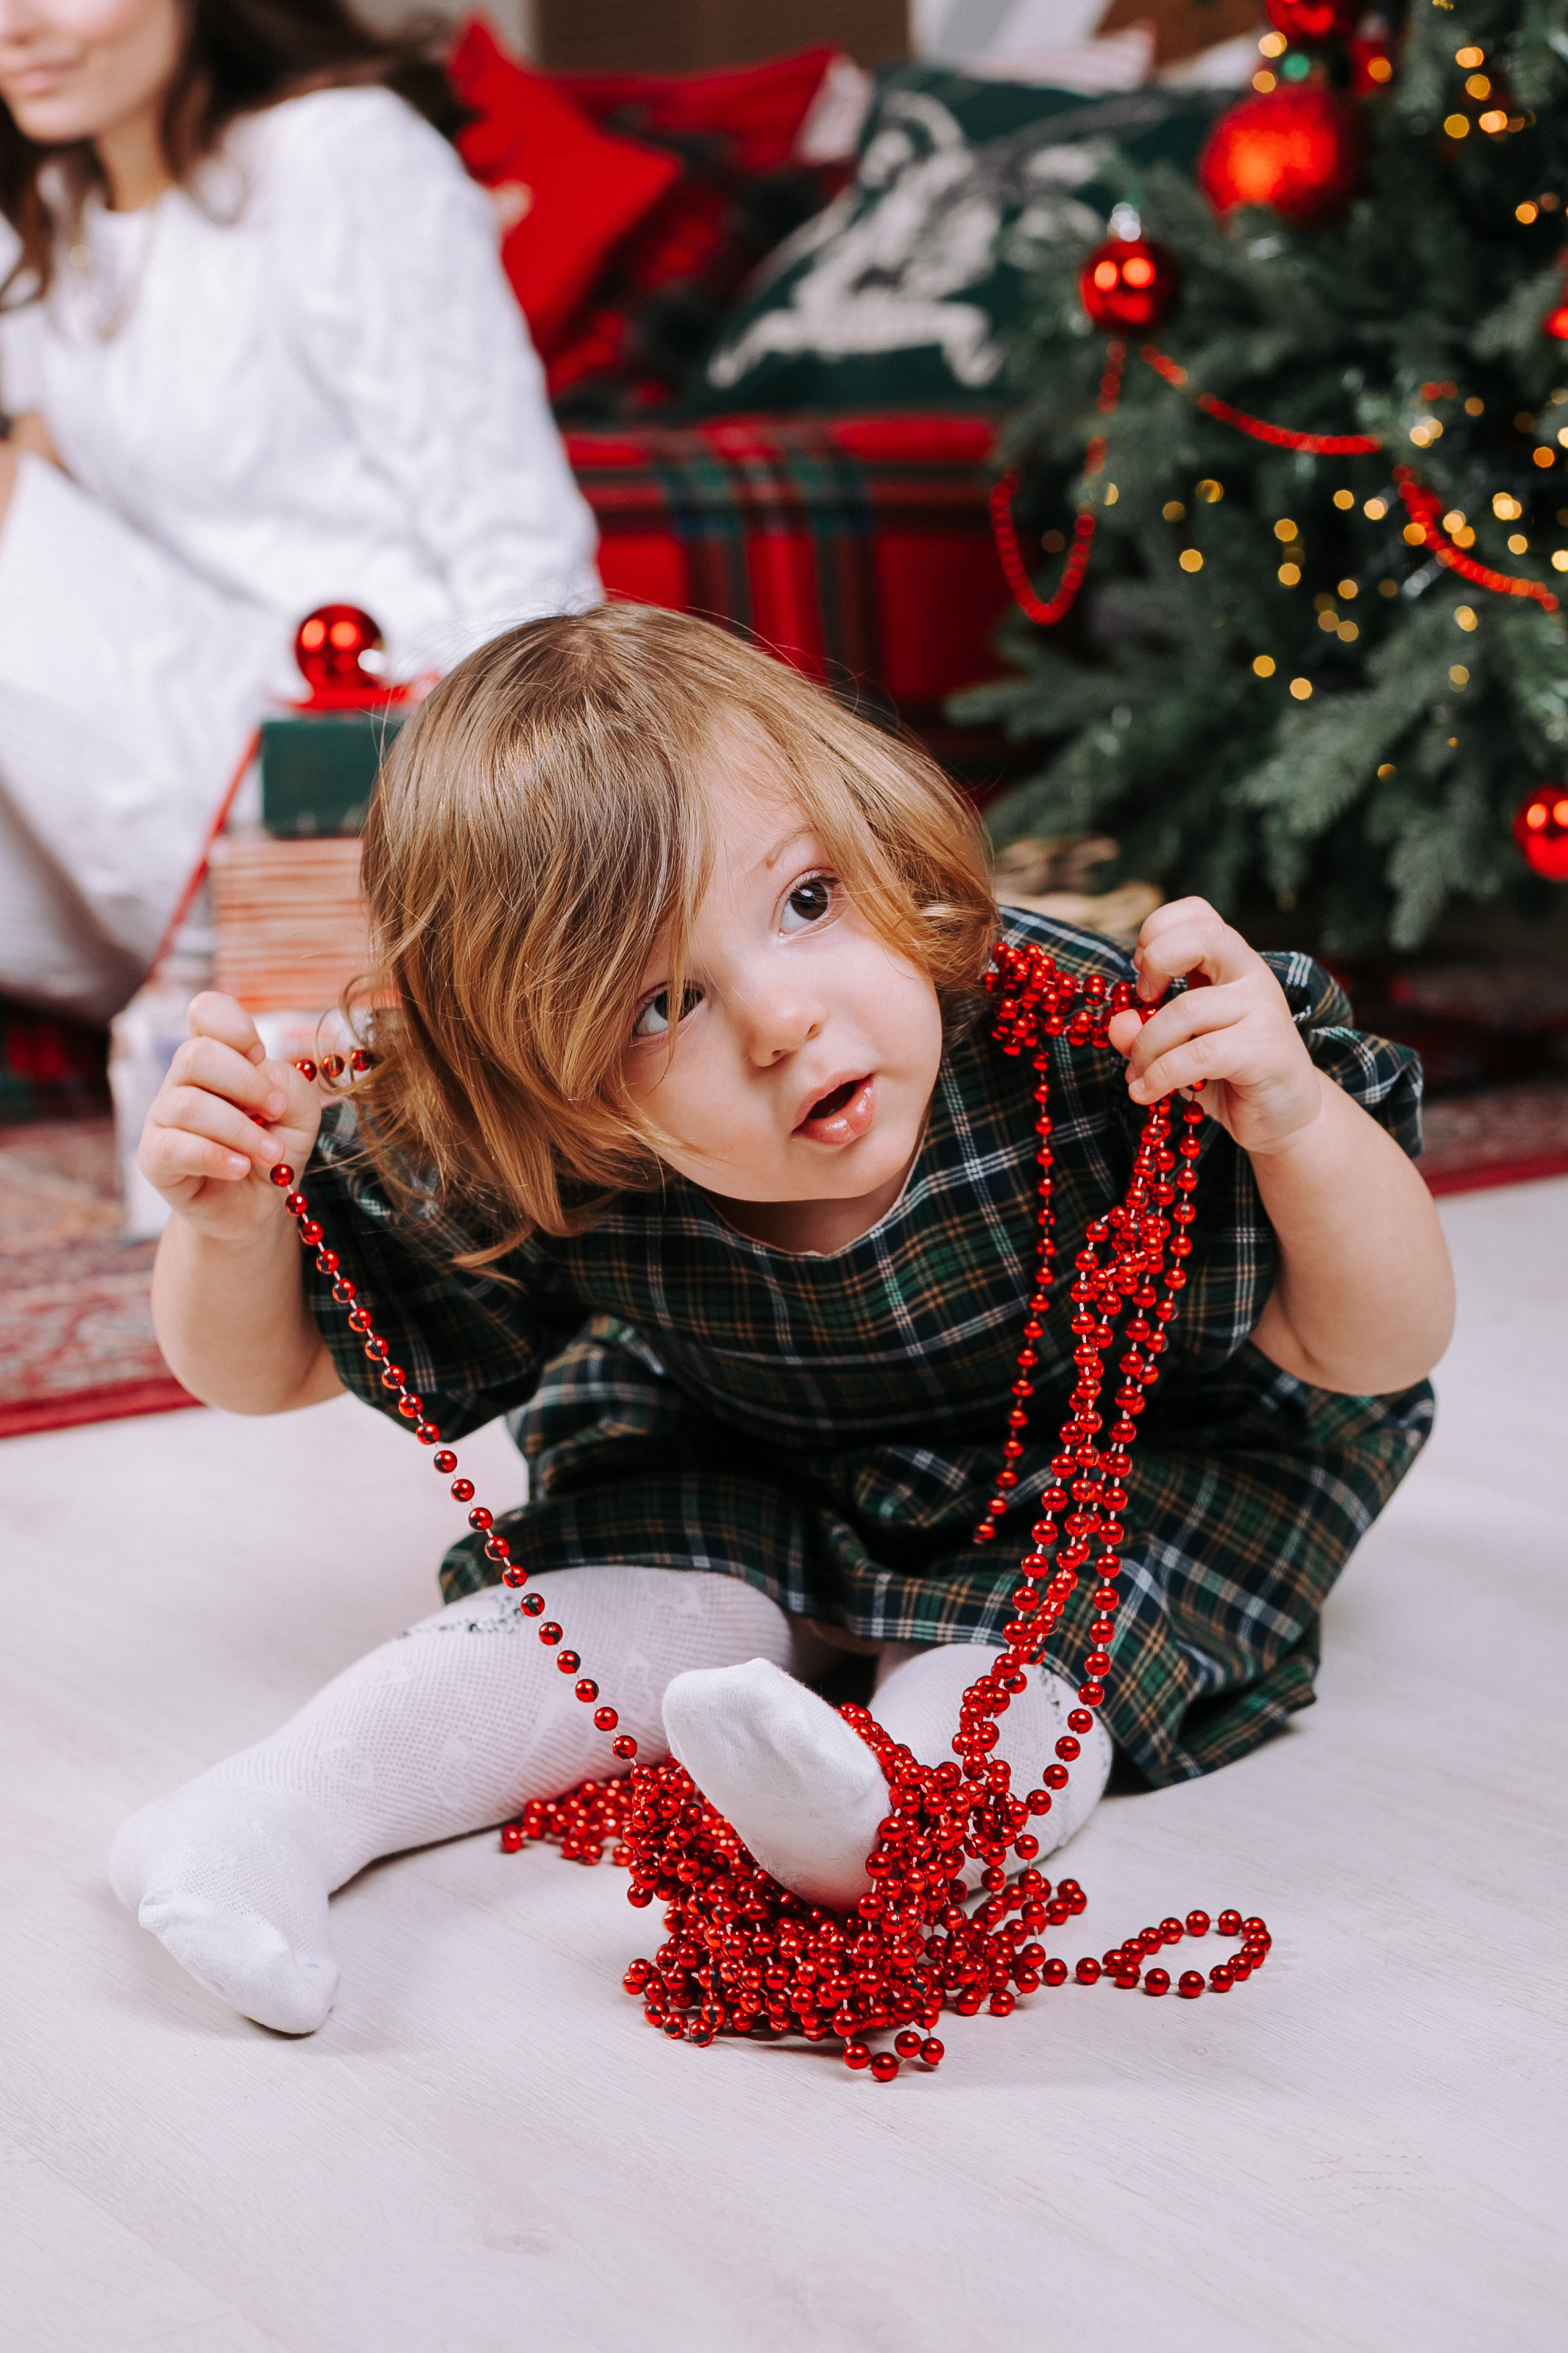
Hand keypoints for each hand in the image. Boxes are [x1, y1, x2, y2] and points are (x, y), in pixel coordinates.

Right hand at [139, 993, 322, 1241]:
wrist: (258, 1206)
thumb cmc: (274, 1147)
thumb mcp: (300, 1113)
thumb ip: (289, 1085)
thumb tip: (261, 1076)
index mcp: (218, 1057)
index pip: (206, 1011)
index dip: (233, 1025)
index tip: (260, 1056)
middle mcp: (183, 1080)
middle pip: (196, 1054)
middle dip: (246, 1083)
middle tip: (276, 1111)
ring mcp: (163, 1117)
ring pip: (188, 1105)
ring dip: (241, 1131)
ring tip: (271, 1155)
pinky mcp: (154, 1157)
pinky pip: (175, 1147)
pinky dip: (216, 1156)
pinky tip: (241, 1169)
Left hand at [1104, 898, 1321, 1156]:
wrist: (1284, 1116)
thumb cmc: (1227, 1075)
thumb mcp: (1175, 1048)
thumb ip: (1142, 1032)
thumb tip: (1116, 1024)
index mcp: (1230, 962)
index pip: (1198, 912)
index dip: (1157, 930)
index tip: (1141, 973)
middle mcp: (1250, 975)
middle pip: (1202, 935)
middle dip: (1157, 962)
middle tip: (1143, 1001)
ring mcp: (1263, 1009)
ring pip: (1186, 1010)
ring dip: (1146, 1047)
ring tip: (1135, 1076)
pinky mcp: (1265, 1049)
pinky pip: (1198, 1054)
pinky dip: (1161, 1075)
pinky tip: (1146, 1092)